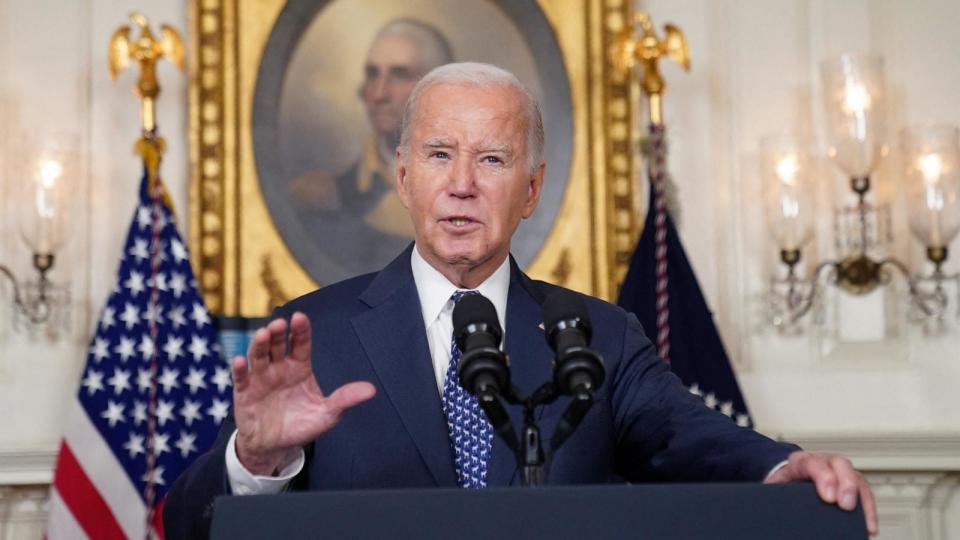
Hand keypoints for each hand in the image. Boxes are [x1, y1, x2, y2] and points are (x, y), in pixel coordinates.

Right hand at [231, 312, 375, 474]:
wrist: (275, 446)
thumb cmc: (301, 425)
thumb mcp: (327, 414)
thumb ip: (345, 399)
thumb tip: (371, 390)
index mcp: (299, 367)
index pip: (300, 344)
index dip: (300, 330)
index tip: (300, 318)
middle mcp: (279, 368)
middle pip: (277, 344)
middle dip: (277, 333)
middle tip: (279, 324)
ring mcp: (261, 378)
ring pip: (258, 356)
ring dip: (259, 344)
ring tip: (263, 334)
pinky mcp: (245, 393)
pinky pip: (241, 378)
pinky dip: (239, 369)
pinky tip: (240, 360)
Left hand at [765, 451, 877, 536]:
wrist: (788, 476)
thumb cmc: (782, 482)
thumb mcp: (775, 486)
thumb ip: (776, 493)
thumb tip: (774, 509)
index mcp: (801, 461)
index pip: (813, 463)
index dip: (824, 477)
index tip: (829, 498)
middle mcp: (824, 461)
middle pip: (840, 464)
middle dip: (847, 485)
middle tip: (846, 506)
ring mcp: (839, 470)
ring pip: (857, 477)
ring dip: (863, 500)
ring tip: (866, 524)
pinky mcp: (850, 482)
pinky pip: (864, 492)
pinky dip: (868, 509)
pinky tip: (869, 526)